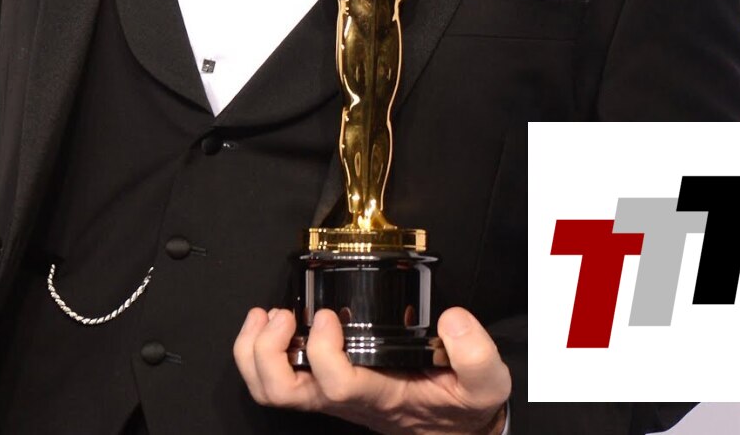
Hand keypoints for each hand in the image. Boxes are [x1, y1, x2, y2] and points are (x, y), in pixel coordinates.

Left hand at [233, 307, 509, 434]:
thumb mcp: (485, 384)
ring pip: (270, 389)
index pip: (337, 385)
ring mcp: (328, 395)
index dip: (322, 351)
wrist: (454, 426)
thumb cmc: (461, 404)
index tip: (330, 316)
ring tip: (267, 316)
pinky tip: (272, 323)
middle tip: (283, 316)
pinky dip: (259, 350)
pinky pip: (274, 379)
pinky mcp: (321, 384)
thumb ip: (476, 354)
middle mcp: (345, 399)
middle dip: (268, 352)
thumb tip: (454, 319)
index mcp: (380, 396)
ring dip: (254, 351)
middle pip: (283, 392)